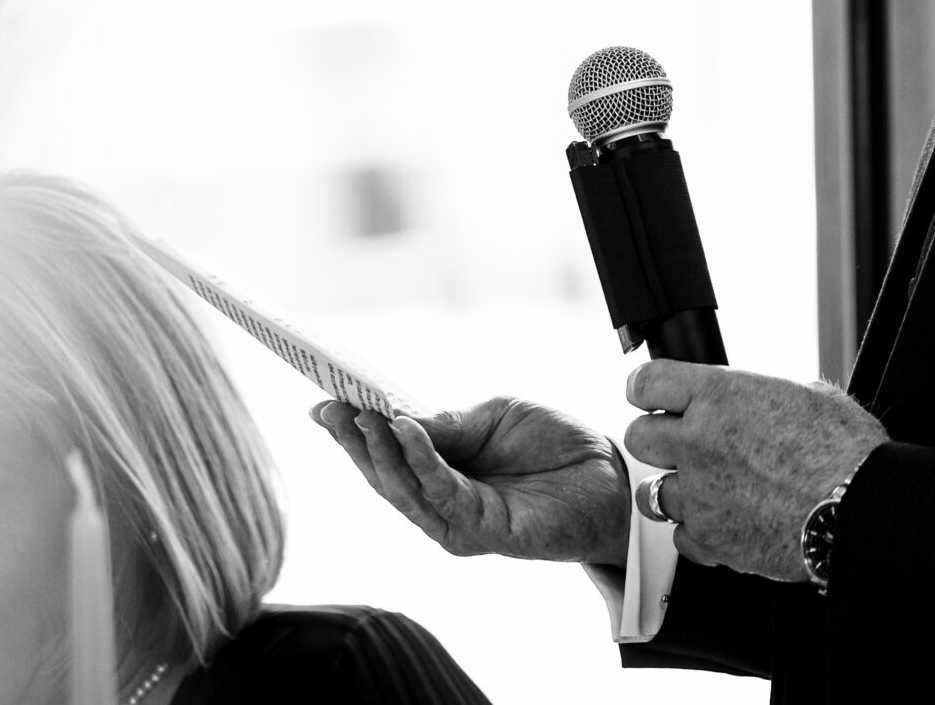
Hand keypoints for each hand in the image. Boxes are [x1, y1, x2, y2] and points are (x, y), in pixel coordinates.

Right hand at [313, 397, 629, 567]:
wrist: (613, 477)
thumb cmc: (555, 446)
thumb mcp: (495, 417)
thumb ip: (448, 426)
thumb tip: (395, 418)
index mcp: (440, 473)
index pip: (385, 454)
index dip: (352, 430)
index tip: (320, 401)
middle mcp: (443, 503)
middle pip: (383, 477)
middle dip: (353, 441)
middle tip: (329, 406)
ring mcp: (460, 522)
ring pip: (403, 491)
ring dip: (378, 452)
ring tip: (360, 414)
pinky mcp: (485, 532)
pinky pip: (442, 494)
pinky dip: (419, 460)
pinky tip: (403, 430)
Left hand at [621, 361, 887, 580]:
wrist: (865, 511)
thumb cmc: (848, 452)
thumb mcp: (808, 396)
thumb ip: (763, 397)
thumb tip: (757, 401)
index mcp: (719, 396)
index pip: (646, 382)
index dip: (646, 390)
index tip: (652, 398)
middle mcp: (699, 441)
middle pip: (639, 437)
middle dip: (657, 440)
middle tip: (681, 447)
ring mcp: (701, 493)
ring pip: (651, 492)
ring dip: (673, 490)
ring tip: (704, 491)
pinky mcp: (713, 538)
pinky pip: (682, 536)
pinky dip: (698, 533)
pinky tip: (724, 524)